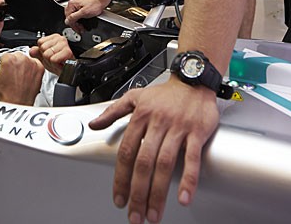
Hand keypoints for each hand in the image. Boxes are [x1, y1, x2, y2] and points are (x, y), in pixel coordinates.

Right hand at [0, 52, 43, 104]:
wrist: (18, 104)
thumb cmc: (6, 95)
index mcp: (9, 60)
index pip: (5, 55)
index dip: (3, 64)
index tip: (4, 70)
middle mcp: (22, 59)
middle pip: (15, 55)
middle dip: (12, 63)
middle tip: (10, 74)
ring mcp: (32, 64)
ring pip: (25, 59)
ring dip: (22, 65)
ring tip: (18, 77)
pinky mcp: (40, 69)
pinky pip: (35, 63)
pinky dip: (31, 68)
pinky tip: (26, 76)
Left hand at [29, 34, 73, 75]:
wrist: (68, 73)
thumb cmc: (59, 65)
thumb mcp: (45, 58)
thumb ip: (37, 53)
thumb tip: (32, 50)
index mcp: (54, 38)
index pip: (40, 42)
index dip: (42, 52)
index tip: (50, 55)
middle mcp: (60, 38)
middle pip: (43, 48)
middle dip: (47, 57)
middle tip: (54, 60)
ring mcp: (64, 44)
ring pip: (47, 54)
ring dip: (51, 62)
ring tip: (58, 62)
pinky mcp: (68, 52)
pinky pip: (53, 59)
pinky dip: (56, 65)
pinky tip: (61, 64)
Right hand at [64, 0, 107, 32]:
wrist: (101, 1)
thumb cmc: (95, 4)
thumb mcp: (84, 12)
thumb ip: (74, 17)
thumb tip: (67, 21)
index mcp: (71, 4)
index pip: (68, 18)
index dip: (73, 25)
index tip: (77, 29)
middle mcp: (72, 4)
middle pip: (70, 18)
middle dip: (75, 25)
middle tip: (80, 30)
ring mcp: (76, 6)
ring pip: (73, 18)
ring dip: (77, 24)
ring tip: (82, 28)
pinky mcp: (79, 8)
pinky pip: (76, 16)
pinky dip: (79, 21)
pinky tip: (82, 24)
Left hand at [89, 78, 219, 222]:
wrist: (194, 79)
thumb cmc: (165, 93)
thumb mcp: (135, 97)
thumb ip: (112, 112)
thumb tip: (93, 125)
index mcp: (140, 117)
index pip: (126, 153)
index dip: (121, 179)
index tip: (119, 199)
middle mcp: (158, 123)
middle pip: (144, 163)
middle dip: (138, 193)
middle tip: (135, 215)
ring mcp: (178, 128)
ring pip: (165, 164)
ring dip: (159, 193)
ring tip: (154, 214)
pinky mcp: (197, 132)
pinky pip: (192, 158)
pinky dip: (188, 179)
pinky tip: (183, 197)